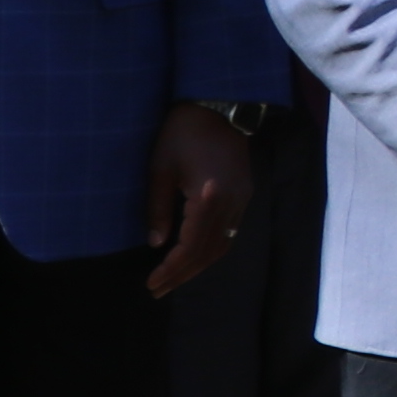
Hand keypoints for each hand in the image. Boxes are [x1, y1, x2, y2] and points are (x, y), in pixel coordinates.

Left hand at [140, 103, 255, 298]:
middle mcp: (231, 204)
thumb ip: (158, 208)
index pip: (191, 246)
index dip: (171, 269)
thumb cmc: (181, 133)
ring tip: (175, 278)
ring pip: (223, 245)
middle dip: (183, 274)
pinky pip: (230, 232)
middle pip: (209, 252)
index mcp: (209, 197)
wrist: (217, 107)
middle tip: (158, 289)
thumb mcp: (160, 169)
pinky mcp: (245, 194)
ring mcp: (242, 200)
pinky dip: (211, 249)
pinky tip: (195, 255)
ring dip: (199, 266)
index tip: (151, 282)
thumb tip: (156, 243)